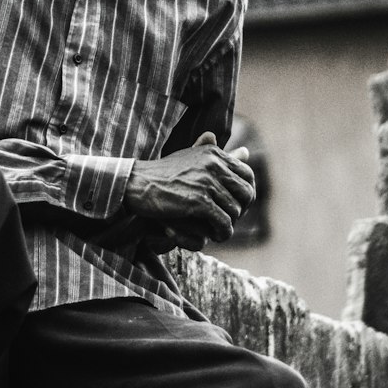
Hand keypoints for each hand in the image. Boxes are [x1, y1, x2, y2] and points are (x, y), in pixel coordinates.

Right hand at [124, 131, 254, 249]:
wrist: (139, 184)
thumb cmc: (164, 173)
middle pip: (246, 193)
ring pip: (236, 211)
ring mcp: (207, 183)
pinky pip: (223, 222)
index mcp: (215, 153)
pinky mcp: (199, 201)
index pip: (248, 174)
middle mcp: (214, 165)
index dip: (246, 193)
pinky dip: (222, 232)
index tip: (237, 205)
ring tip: (220, 231)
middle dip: (241, 210)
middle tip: (229, 220)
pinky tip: (215, 236)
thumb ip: (219, 156)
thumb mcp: (193, 157)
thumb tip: (247, 151)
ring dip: (230, 225)